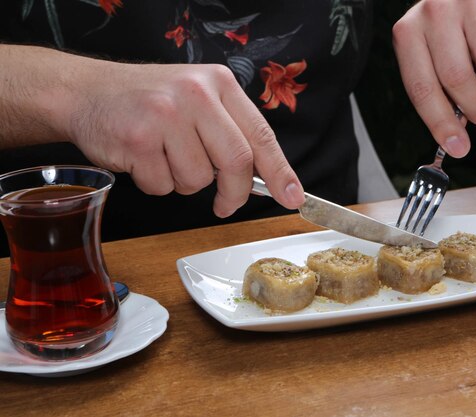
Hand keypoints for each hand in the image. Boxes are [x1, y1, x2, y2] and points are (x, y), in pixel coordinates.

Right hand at [65, 61, 304, 216]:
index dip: (280, 172)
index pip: (261, 135)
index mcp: (219, 84)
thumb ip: (229, 132)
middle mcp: (196, 94)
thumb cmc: (148, 101)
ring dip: (185, 183)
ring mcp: (166, 115)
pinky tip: (143, 159)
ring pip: (198, 179)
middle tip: (227, 205)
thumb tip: (262, 178)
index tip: (292, 197)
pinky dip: (157, 183)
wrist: (87, 92)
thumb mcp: (197, 99)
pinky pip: (163, 185)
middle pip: (237, 162)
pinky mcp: (138, 139)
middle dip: (235, 194)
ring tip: (165, 157)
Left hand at [393, 0, 475, 156]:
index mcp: (408, 32)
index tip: (457, 147)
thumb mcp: (430, 59)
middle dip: (475, 108)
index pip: (421, 88)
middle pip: (457, 77)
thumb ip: (436, 92)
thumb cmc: (450, 38)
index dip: (440, 123)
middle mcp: (434, 9)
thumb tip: (455, 138)